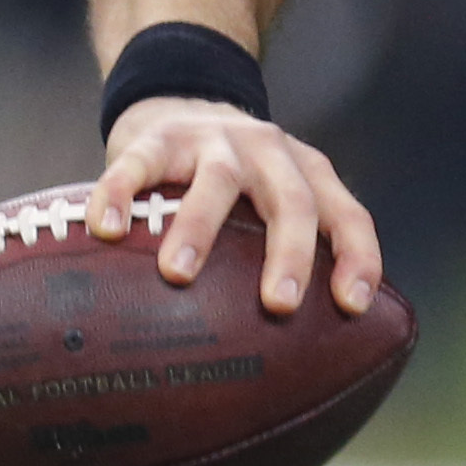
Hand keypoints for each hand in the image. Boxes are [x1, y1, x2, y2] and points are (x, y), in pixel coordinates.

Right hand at [94, 97, 381, 319]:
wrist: (180, 104)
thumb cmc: (238, 183)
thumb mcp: (273, 200)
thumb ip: (286, 255)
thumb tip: (287, 360)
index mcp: (308, 174)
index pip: (348, 216)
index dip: (357, 257)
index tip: (352, 306)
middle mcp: (270, 152)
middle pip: (292, 202)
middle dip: (289, 254)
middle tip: (279, 305)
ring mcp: (214, 141)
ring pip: (216, 182)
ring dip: (199, 228)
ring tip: (176, 275)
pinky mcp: (157, 137)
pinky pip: (139, 164)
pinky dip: (120, 193)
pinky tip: (107, 229)